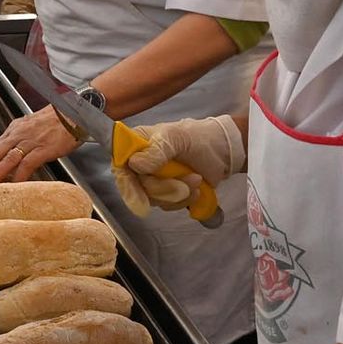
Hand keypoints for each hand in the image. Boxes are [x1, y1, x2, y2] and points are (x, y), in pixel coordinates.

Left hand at [0, 107, 80, 182]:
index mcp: (14, 130)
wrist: (75, 112)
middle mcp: (18, 135)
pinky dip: (18, 176)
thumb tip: (3, 150)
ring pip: (6, 160)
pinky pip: (27, 164)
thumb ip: (17, 138)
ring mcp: (30, 141)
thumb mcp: (31, 126)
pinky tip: (13, 186)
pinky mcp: (43, 148)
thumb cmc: (56, 121)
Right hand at [111, 115, 245, 217]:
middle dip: (164, 189)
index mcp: (136, 145)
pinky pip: (167, 206)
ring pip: (153, 199)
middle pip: (138, 188)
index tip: (140, 200)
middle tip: (187, 181)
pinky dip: (184, 201)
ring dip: (177, 194)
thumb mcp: (177, 138)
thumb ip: (156, 151)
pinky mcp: (166, 193)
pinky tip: (197, 189)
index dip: (127, 185)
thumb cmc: (198, 138)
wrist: (222, 151)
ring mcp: (152, 180)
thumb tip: (135, 164)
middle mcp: (140, 164)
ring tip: (196, 179)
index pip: (120, 167)